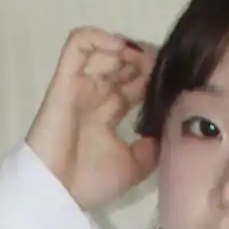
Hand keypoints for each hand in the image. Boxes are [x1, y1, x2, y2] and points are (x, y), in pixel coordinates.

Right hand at [26, 27, 159, 211]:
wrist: (57, 190)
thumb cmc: (90, 182)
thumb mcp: (133, 168)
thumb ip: (151, 149)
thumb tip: (165, 131)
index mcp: (109, 114)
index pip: (135, 83)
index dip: (153, 76)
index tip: (172, 79)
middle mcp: (96, 96)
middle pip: (124, 63)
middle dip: (145, 60)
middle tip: (161, 66)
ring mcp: (81, 85)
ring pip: (105, 50)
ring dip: (126, 50)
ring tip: (140, 62)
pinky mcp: (66, 79)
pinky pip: (78, 44)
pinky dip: (99, 38)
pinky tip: (119, 50)